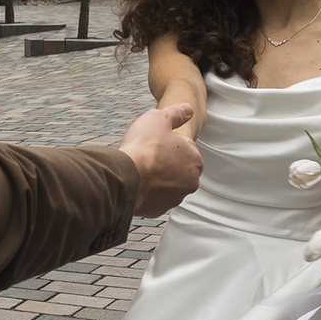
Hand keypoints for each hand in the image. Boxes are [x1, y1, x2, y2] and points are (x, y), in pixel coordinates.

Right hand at [118, 102, 200, 217]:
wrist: (125, 176)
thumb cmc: (143, 146)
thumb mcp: (159, 118)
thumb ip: (177, 113)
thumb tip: (189, 108)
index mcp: (195, 161)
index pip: (185, 149)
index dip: (168, 143)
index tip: (154, 142)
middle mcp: (190, 183)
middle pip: (177, 168)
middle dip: (165, 163)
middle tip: (147, 156)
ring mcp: (175, 199)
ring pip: (167, 185)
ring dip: (157, 178)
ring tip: (140, 170)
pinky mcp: (159, 210)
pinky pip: (154, 199)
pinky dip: (147, 192)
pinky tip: (136, 183)